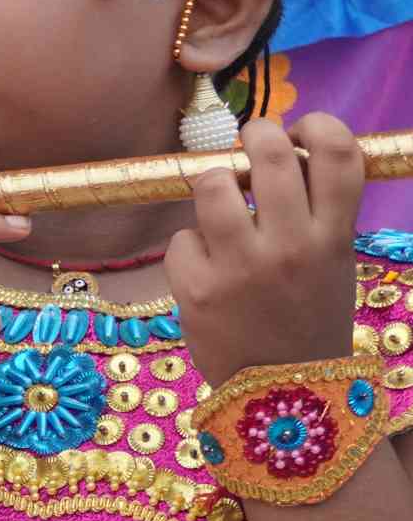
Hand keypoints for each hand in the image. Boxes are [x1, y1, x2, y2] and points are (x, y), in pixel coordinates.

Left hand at [171, 115, 365, 385]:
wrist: (285, 394)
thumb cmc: (307, 316)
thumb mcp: (333, 262)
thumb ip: (316, 211)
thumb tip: (283, 150)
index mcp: (335, 236)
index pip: (339, 153)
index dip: (318, 126)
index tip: (300, 131)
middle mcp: (292, 246)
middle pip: (270, 153)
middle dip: (254, 135)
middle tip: (248, 145)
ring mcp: (242, 267)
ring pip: (212, 184)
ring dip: (212, 184)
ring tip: (220, 204)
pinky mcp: (197, 289)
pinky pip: (180, 240)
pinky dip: (189, 249)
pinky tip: (205, 270)